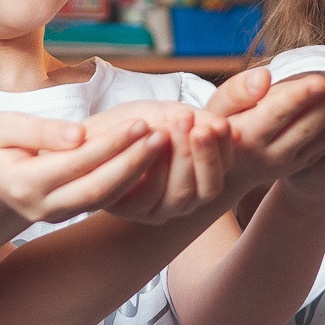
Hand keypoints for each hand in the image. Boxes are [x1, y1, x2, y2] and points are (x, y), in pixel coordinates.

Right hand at [0, 111, 166, 225]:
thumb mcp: (3, 127)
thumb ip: (41, 131)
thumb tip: (79, 134)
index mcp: (23, 184)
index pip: (77, 163)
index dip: (111, 144)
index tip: (139, 122)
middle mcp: (41, 207)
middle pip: (98, 187)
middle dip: (133, 162)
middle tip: (161, 135)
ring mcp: (56, 215)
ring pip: (105, 198)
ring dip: (136, 173)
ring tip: (161, 144)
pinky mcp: (68, 214)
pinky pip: (104, 200)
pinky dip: (129, 181)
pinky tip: (148, 159)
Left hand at [85, 100, 234, 223]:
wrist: (92, 130)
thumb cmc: (137, 122)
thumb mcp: (173, 114)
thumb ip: (201, 123)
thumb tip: (233, 132)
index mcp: (197, 182)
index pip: (220, 175)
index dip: (221, 151)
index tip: (217, 124)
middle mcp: (179, 202)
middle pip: (204, 190)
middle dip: (201, 154)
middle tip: (191, 123)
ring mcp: (153, 210)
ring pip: (178, 196)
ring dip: (177, 159)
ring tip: (169, 128)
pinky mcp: (125, 209)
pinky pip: (145, 196)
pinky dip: (150, 166)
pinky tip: (148, 139)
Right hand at [219, 66, 324, 190]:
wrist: (225, 167)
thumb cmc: (217, 123)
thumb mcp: (215, 108)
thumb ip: (237, 91)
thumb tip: (264, 77)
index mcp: (246, 137)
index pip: (276, 114)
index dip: (299, 97)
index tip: (321, 79)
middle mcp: (271, 156)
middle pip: (307, 126)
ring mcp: (291, 164)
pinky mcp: (306, 164)